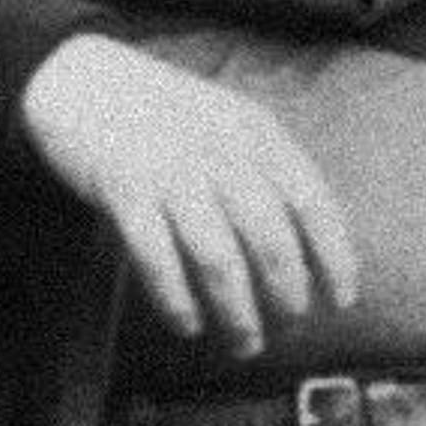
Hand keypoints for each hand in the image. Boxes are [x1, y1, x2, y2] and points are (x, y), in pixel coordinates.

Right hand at [16, 32, 360, 358]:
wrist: (83, 81)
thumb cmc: (166, 116)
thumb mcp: (230, 125)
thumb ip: (268, 171)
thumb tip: (313, 246)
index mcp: (255, 133)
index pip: (311, 203)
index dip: (334, 256)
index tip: (342, 300)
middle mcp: (219, 152)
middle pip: (270, 239)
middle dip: (287, 294)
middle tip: (290, 327)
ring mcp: (170, 172)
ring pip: (219, 260)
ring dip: (238, 312)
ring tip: (245, 344)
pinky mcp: (123, 192)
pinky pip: (157, 260)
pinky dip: (177, 301)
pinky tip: (188, 325)